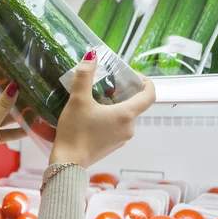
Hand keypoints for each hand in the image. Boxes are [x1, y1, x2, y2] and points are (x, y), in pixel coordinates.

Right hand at [50, 50, 155, 167]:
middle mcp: (129, 127)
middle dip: (122, 93)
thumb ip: (84, 76)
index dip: (146, 82)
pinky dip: (108, 119)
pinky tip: (90, 117)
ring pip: (123, 117)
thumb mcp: (77, 100)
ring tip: (94, 100)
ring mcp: (121, 139)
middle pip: (134, 105)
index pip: (150, 94)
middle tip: (105, 85)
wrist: (68, 163)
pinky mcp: (112, 147)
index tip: (133, 76)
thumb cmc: (75, 131)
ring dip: (113, 107)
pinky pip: (115, 128)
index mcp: (126, 114)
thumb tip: (91, 55)